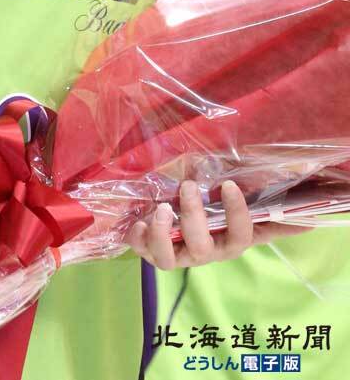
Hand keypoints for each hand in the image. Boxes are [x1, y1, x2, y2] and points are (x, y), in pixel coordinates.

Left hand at [127, 180, 311, 269]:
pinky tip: (138, 220)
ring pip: (167, 260)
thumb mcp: (246, 214)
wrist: (186, 229)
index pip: (240, 235)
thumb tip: (308, 218)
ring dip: (163, 236)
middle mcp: (204, 253)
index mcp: (229, 242)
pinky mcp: (151, 250)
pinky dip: (137, 239)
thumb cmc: (221, 216)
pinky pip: (141, 252)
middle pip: (200, 247)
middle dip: (194, 217)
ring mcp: (177, 254)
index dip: (236, 214)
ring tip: (161, 209)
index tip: (227, 185)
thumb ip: (272, 216)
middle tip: (188, 187)